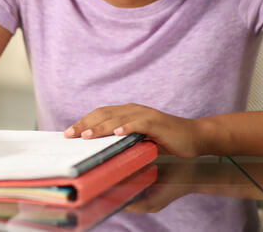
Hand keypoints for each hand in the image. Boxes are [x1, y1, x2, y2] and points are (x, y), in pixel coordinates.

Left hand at [63, 104, 203, 158]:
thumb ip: (122, 142)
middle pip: (103, 114)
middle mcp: (133, 110)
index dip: (83, 122)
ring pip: (118, 118)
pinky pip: (139, 123)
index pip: (99, 115)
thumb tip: (102, 152)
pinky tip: (117, 133)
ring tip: (86, 135)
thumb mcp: (139, 141)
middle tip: (69, 135)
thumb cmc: (166, 140)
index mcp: (127, 113)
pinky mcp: (157, 122)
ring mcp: (145, 115)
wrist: (195, 136)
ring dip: (101, 127)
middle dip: (85, 124)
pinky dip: (127, 127)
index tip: (68, 133)